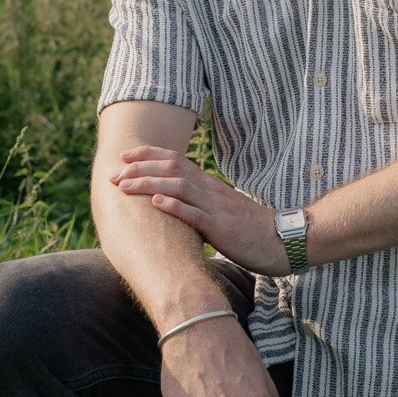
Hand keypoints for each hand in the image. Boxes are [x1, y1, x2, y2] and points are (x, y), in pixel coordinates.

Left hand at [113, 145, 288, 275]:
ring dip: (149, 183)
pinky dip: (174, 206)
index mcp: (210, 185)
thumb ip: (201, 206)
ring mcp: (216, 208)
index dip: (149, 155)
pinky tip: (156, 202)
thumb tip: (176, 208)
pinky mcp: (222, 228)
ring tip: (124, 185)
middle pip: (172, 168)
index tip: (126, 156)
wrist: (283, 241)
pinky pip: (195, 214)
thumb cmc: (252, 230)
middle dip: (140, 168)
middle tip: (114, 173)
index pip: (176, 160)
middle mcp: (211, 191)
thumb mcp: (223, 212)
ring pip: (178, 186)